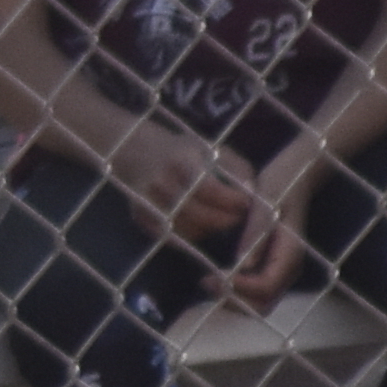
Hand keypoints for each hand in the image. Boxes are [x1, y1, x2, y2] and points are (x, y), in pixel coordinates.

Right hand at [106, 118, 257, 249]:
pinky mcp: (142, 220)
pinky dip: (192, 235)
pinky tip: (201, 225)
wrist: (136, 152)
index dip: (233, 201)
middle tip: (238, 216)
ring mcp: (149, 205)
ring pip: (190, 231)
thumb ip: (235, 167)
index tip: (246, 202)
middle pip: (202, 216)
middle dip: (226, 220)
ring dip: (211, 229)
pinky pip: (175, 238)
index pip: (212, 190)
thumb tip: (251, 192)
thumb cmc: (181, 151)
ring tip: (220, 218)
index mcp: (179, 163)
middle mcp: (161, 185)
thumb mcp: (209, 148)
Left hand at [215, 141, 326, 308]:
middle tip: (206, 282)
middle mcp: (289, 268)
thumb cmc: (280, 186)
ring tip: (208, 280)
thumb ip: (256, 233)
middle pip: (263, 304)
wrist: (296, 176)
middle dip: (234, 300)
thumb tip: (243, 265)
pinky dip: (237, 291)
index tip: (210, 277)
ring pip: (259, 302)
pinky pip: (257, 291)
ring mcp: (282, 270)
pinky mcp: (273, 266)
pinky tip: (217, 275)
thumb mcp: (267, 204)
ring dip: (234, 299)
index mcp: (290, 254)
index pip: (265, 287)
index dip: (238, 289)